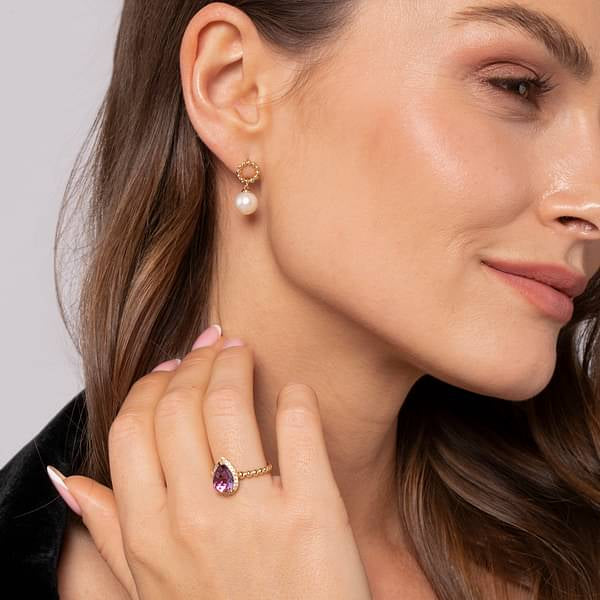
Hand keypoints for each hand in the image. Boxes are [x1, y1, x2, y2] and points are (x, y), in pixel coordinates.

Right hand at [62, 326, 373, 599]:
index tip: (171, 366)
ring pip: (229, 404)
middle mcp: (193, 520)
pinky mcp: (313, 514)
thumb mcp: (153, 589)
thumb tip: (71, 483)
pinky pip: (298, 429)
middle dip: (194, 361)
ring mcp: (254, 516)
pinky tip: (294, 392)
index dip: (152, 385)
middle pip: (179, 405)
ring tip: (243, 350)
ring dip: (234, 363)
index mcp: (149, 535)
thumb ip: (111, 533)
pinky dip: (296, 398)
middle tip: (213, 344)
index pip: (132, 428)